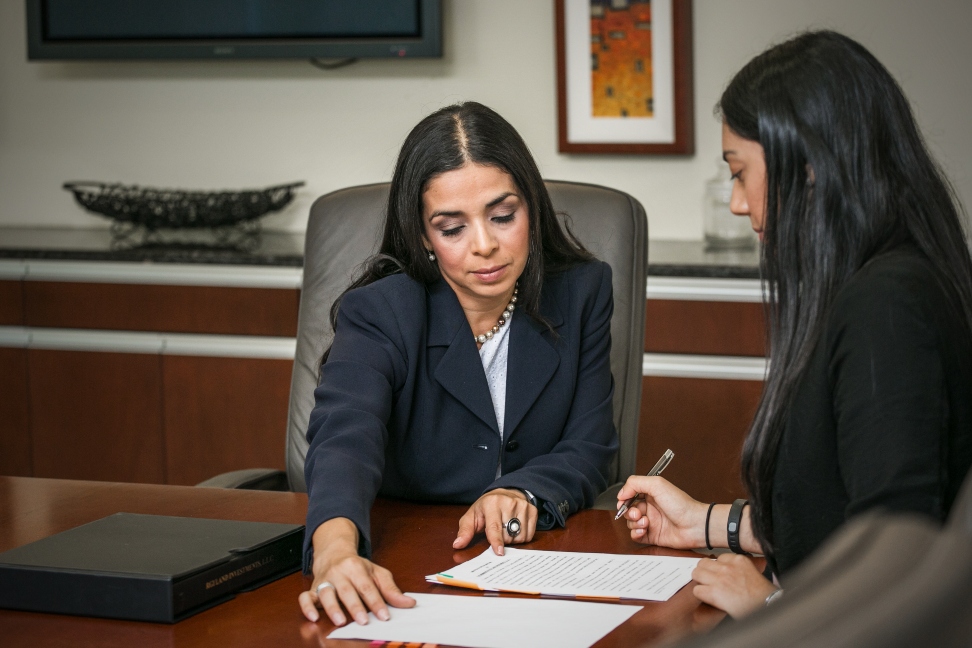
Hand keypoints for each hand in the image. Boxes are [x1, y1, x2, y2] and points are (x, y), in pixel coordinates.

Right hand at [298, 518, 414, 624]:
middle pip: (347, 590)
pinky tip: (313, 617)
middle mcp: (339, 573)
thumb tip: (409, 603)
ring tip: (340, 621)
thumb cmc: (357, 567)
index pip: (367, 586)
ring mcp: (325, 581)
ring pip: (326, 593)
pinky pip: (305, 597)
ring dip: (332, 607)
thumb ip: (391, 590)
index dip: (376, 602)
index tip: (385, 616)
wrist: (333, 553)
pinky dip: (306, 607)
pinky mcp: (313, 589)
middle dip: (355, 606)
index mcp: (356, 567)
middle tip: (364, 621)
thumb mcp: (376, 573)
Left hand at [453, 488, 537, 554]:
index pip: (494, 527)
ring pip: (519, 536)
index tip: (499, 552)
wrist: (506, 492)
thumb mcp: (472, 516)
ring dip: (512, 539)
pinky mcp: (532, 510)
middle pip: (507, 535)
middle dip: (501, 540)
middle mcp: (509, 503)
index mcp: (491, 503)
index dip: (496, 541)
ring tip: (506, 529)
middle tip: (497, 531)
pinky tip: (516, 528)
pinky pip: (529, 534)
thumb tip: (457, 544)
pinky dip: (522, 536)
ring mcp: (523, 506)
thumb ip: (465, 531)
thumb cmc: (486, 507)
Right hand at [617, 476, 706, 548]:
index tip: (623, 501)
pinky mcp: (652, 536)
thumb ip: (636, 483)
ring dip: (634, 523)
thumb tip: (621, 493)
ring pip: (631, 523)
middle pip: (628, 510)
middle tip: (638, 513)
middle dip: (629, 512)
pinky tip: (644, 531)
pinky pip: (635, 536)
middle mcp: (650, 508)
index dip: (624, 499)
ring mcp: (651, 522)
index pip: (630, 495)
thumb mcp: (657, 485)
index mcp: (650, 494)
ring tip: (646, 522)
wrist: (695, 525)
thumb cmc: (681, 504)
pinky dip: (636, 534)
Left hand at [692, 553, 777, 617]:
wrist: (767, 606)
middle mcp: (727, 566)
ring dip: (700, 581)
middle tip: (709, 581)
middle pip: (703, 562)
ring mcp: (719, 578)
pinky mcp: (714, 592)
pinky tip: (709, 600)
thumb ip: (741, 569)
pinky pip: (697, 590)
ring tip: (707, 589)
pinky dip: (701, 596)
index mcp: (739, 560)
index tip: (719, 574)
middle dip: (704, 572)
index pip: (718, 557)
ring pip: (696, 573)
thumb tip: (733, 571)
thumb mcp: (754, 573)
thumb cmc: (764, 595)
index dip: (717, 567)